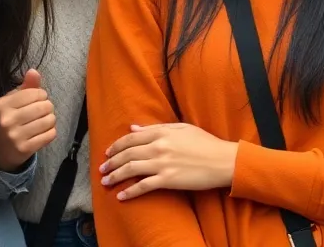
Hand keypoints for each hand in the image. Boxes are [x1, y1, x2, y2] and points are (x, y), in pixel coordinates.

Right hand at [0, 69, 56, 172]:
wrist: (2, 150)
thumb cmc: (11, 119)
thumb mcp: (14, 101)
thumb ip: (26, 86)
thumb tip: (34, 71)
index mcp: (3, 104)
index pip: (35, 93)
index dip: (41, 95)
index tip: (38, 100)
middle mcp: (7, 120)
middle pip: (44, 106)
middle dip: (48, 107)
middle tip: (42, 111)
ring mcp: (15, 136)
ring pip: (49, 120)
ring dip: (50, 119)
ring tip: (44, 121)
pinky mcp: (25, 149)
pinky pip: (50, 134)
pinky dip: (51, 131)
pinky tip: (43, 132)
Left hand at [99, 123, 238, 200]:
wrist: (222, 161)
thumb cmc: (205, 143)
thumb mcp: (181, 128)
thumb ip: (155, 127)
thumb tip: (133, 128)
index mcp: (162, 132)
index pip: (131, 138)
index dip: (116, 146)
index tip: (108, 152)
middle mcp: (159, 146)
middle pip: (127, 154)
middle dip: (111, 162)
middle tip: (102, 169)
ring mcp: (162, 164)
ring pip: (131, 169)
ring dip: (115, 176)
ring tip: (106, 181)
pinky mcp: (168, 180)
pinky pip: (143, 186)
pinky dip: (130, 191)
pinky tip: (121, 195)